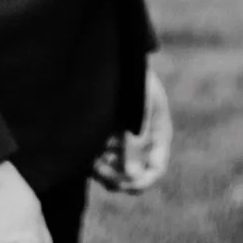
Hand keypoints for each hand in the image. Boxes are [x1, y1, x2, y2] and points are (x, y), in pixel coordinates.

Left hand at [92, 66, 174, 193]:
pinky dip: (92, 162)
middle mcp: (140, 144)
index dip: (142, 181)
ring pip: (114, 173)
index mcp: (157, 135)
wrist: (114, 59)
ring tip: (90, 157)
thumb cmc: (132, 79)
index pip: (155, 169)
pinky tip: (85, 152)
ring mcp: (122, 143)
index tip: (125, 182)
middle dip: (116, 178)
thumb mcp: (139, 108)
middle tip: (98, 168)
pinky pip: (100, 162)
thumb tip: (132, 175)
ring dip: (102, 171)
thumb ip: (135, 141)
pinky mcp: (104, 139)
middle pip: (132, 177)